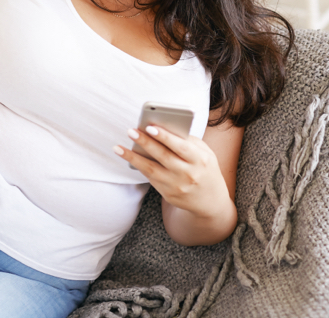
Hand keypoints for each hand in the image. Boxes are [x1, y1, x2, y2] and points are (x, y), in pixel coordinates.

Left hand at [115, 125, 230, 219]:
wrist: (211, 201)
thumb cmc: (205, 169)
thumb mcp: (205, 154)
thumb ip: (188, 141)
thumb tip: (164, 127)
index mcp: (200, 160)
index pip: (181, 146)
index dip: (165, 136)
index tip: (150, 126)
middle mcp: (189, 174)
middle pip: (163, 156)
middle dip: (145, 142)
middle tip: (131, 131)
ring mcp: (177, 186)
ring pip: (151, 169)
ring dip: (132, 157)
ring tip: (118, 147)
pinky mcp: (168, 194)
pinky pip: (150, 178)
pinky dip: (138, 166)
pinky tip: (128, 157)